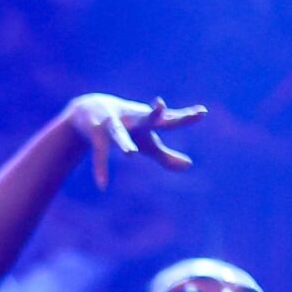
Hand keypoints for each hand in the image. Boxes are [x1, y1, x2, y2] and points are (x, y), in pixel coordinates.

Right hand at [62, 93, 206, 187]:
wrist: (88, 110)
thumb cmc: (127, 126)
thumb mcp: (146, 142)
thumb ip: (166, 155)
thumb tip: (189, 165)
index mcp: (147, 121)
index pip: (170, 119)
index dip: (185, 117)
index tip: (202, 112)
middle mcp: (132, 120)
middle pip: (146, 119)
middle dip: (155, 114)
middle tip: (160, 106)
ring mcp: (112, 124)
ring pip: (118, 134)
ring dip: (124, 143)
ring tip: (131, 154)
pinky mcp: (96, 134)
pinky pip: (99, 153)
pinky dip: (100, 169)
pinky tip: (103, 185)